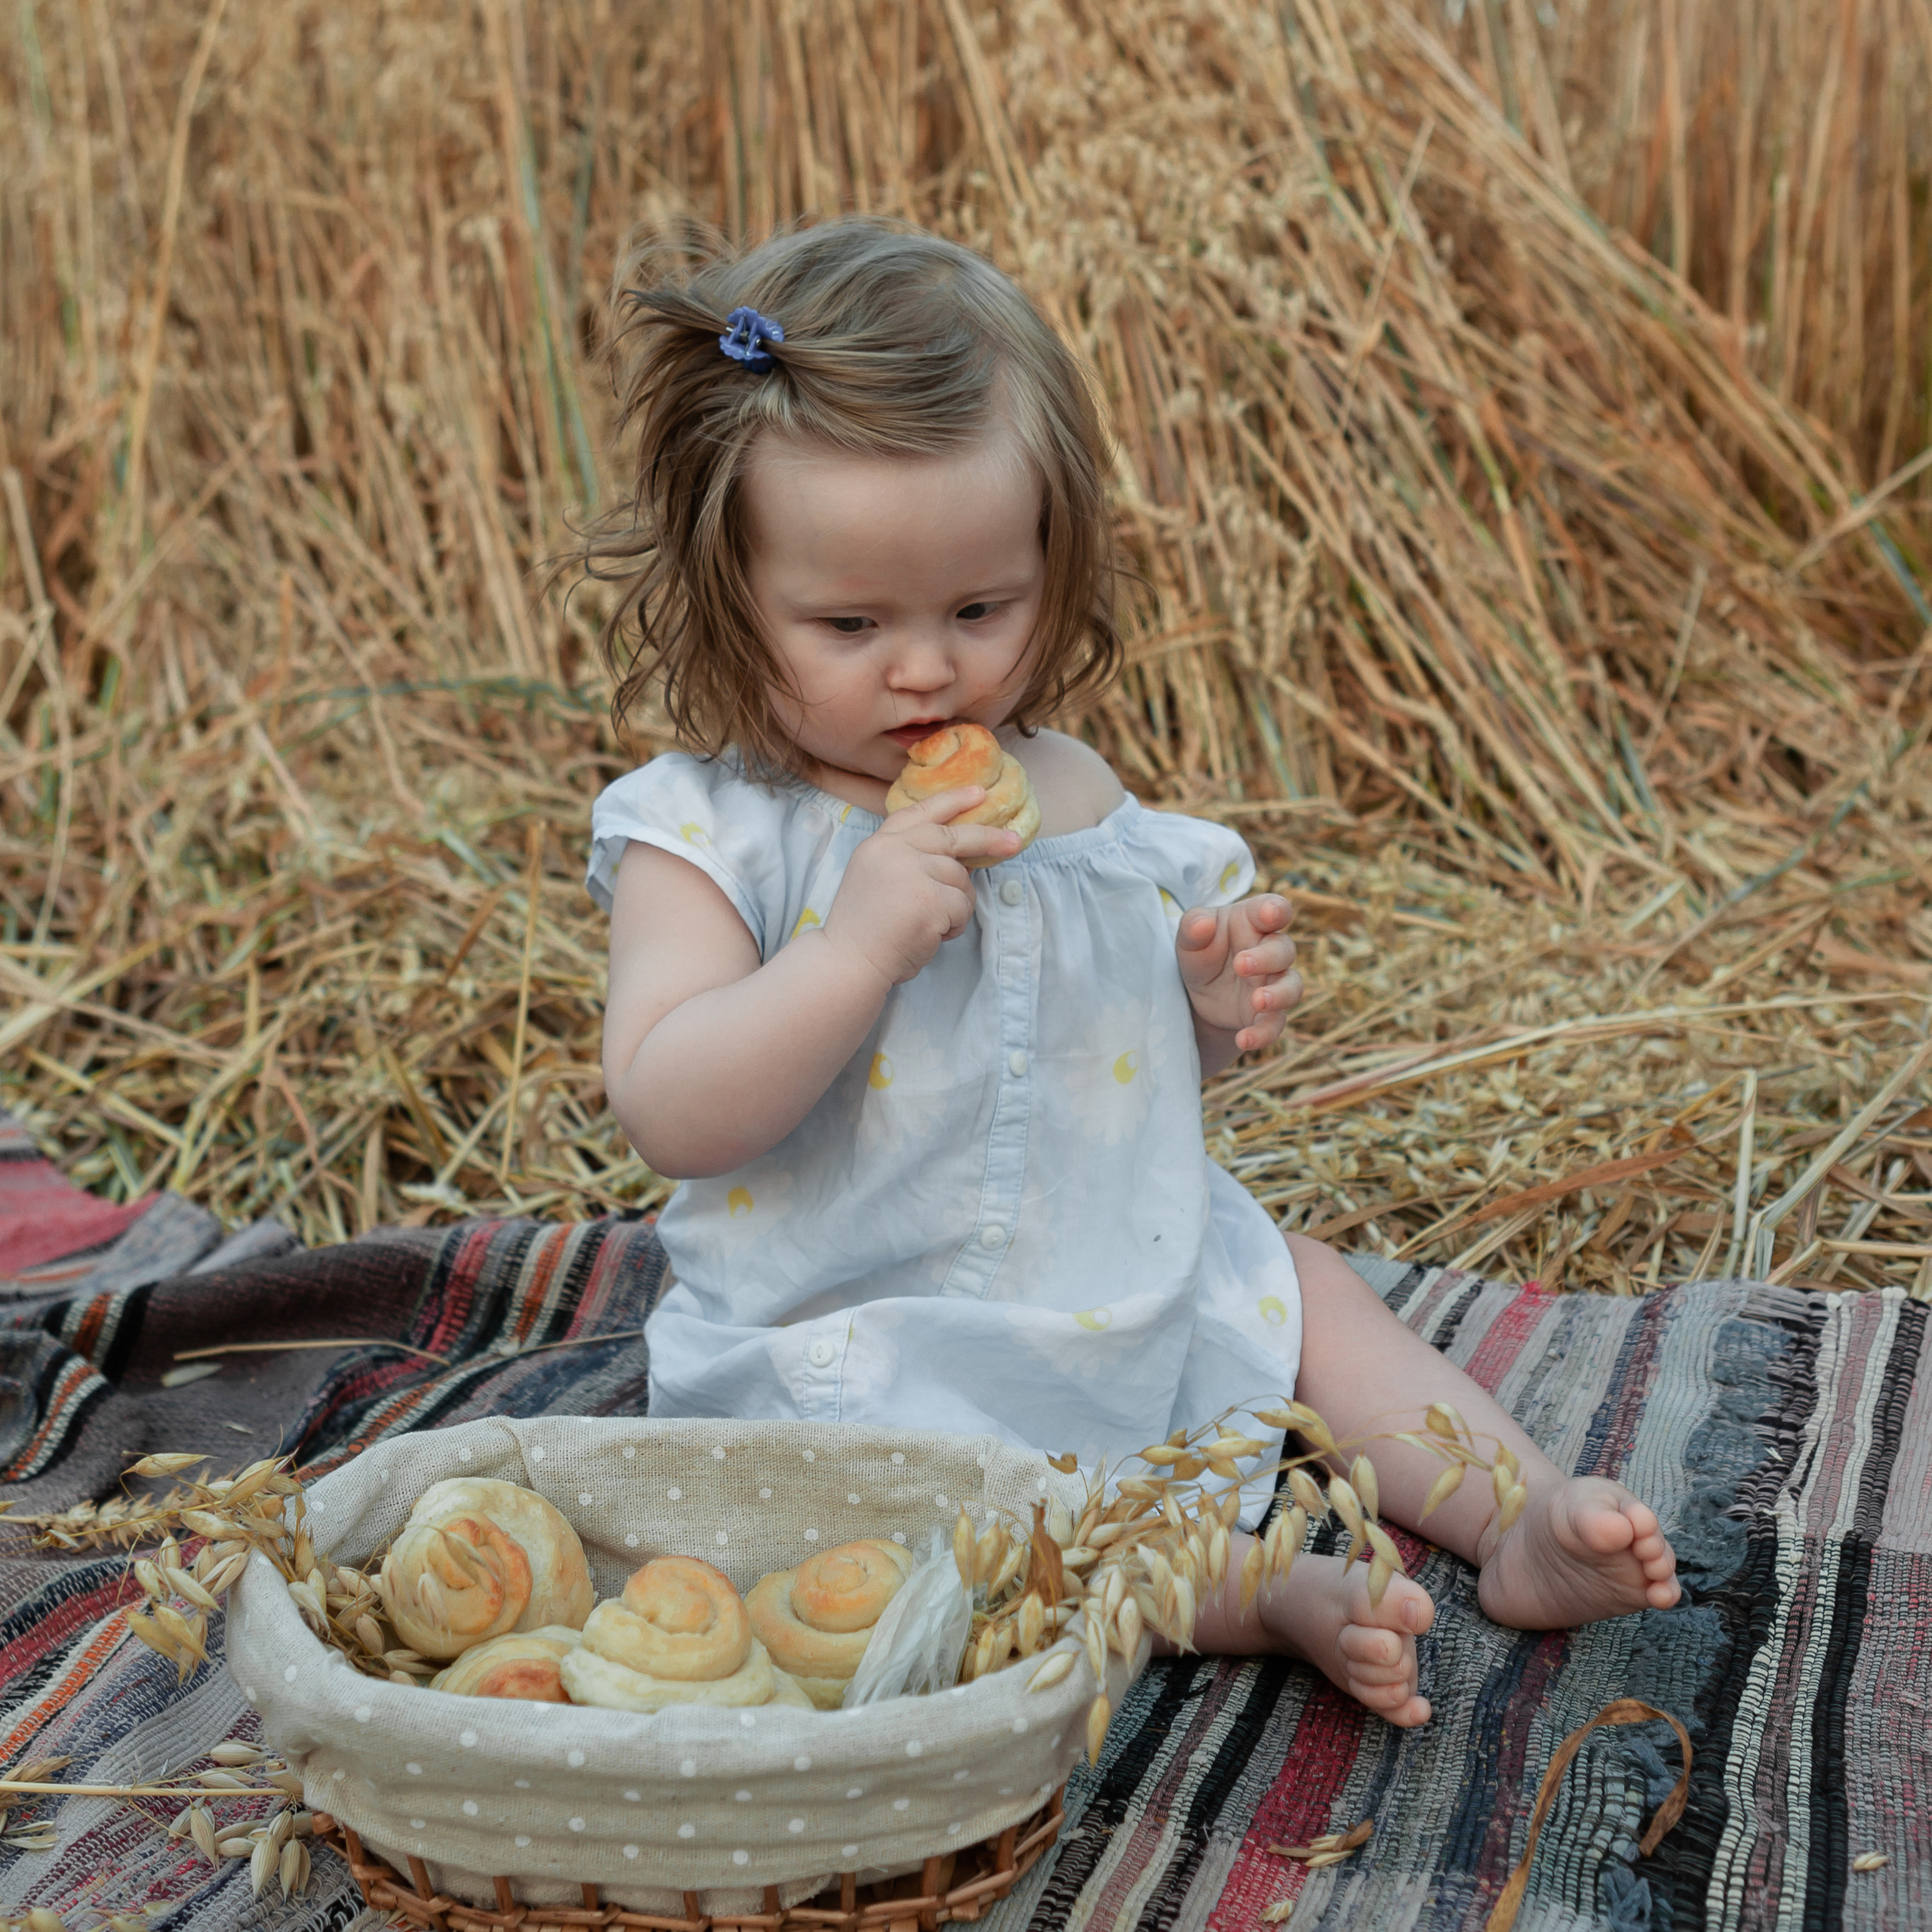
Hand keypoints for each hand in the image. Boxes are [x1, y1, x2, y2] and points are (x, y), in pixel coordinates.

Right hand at [820, 787, 1021, 987]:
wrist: (849, 961)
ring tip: (931, 924)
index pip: (919, 813)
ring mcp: (911, 872)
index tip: (978, 792)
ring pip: (961, 879)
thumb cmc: (867, 930)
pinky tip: (931, 935)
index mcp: (878, 844)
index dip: (951, 801)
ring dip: (956, 905)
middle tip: (1014, 842)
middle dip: (988, 839)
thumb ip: (910, 859)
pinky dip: (954, 925)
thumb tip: (962, 856)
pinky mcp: (928, 899)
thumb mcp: (880, 879)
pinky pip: (962, 906)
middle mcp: (893, 851)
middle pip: (952, 837)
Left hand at [1175, 894, 1301, 1052]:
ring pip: (1292, 986)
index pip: (1274, 909)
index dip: (1276, 910)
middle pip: (1284, 949)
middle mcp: (1270, 950)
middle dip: (1267, 957)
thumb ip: (1193, 927)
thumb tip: (1202, 923)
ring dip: (1279, 995)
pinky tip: (1244, 1040)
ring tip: (1258, 1002)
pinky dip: (1263, 1034)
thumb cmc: (1200, 952)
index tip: (1272, 915)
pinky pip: (1276, 1024)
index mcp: (1253, 921)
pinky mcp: (1268, 1014)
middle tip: (1240, 965)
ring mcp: (1273, 983)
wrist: (1196, 995)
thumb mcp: (1189, 939)